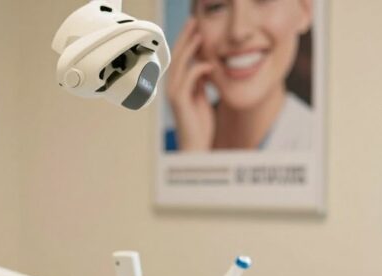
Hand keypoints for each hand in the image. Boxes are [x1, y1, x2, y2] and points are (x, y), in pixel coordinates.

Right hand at [165, 17, 215, 150]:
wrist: (197, 147)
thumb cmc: (199, 125)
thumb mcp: (202, 98)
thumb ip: (200, 82)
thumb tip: (205, 65)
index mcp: (177, 85)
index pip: (180, 58)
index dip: (187, 41)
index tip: (196, 27)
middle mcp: (172, 87)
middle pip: (177, 56)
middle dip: (185, 38)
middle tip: (194, 21)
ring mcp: (174, 94)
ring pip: (180, 65)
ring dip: (190, 48)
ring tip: (199, 34)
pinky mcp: (180, 102)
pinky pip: (189, 80)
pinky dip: (199, 69)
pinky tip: (210, 64)